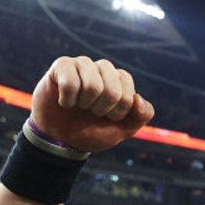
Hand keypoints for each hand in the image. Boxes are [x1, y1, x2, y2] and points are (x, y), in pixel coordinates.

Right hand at [31, 56, 154, 153]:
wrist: (62, 140)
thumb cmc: (92, 131)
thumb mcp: (124, 129)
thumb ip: (142, 115)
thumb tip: (138, 97)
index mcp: (121, 80)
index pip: (129, 93)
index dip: (119, 112)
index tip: (108, 117)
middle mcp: (103, 68)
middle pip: (112, 90)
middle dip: (102, 110)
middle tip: (91, 112)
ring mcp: (83, 64)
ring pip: (92, 86)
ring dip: (84, 104)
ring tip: (78, 105)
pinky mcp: (62, 65)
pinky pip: (70, 83)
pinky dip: (68, 100)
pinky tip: (64, 102)